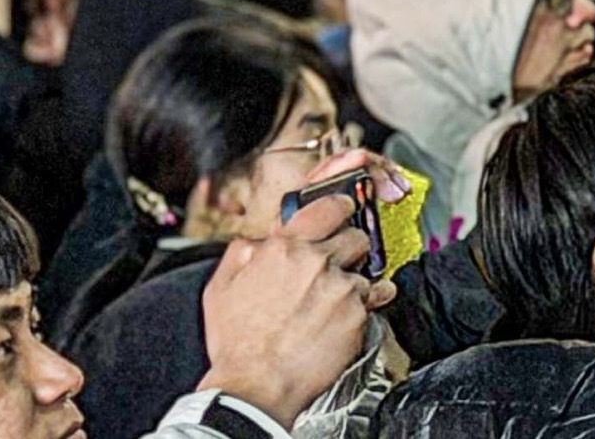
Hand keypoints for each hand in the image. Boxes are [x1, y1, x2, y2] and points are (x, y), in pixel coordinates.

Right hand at [198, 197, 377, 424]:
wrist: (256, 385)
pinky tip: (342, 319)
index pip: (328, 208)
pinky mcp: (358, 314)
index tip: (343, 211)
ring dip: (353, 281)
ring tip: (331, 303)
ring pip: (364, 270)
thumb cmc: (237, 343)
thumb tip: (260, 239)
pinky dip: (363, 306)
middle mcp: (317, 262)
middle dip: (349, 248)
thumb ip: (242, 252)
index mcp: (284, 249)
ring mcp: (341, 287)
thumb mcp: (221, 288)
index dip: (339, 207)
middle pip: (355, 236)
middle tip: (334, 267)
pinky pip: (373, 299)